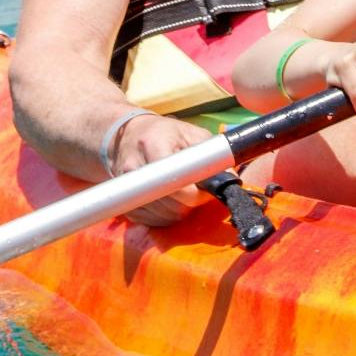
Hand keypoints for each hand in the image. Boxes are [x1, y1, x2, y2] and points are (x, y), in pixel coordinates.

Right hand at [104, 109, 220, 225]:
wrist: (127, 136)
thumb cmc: (166, 134)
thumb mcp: (191, 133)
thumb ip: (211, 153)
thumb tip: (230, 178)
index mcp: (153, 144)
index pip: (174, 181)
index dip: (195, 193)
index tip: (205, 190)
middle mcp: (134, 167)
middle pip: (170, 203)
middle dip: (190, 203)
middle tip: (197, 190)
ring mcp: (125, 187)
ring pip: (162, 215)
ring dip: (180, 211)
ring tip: (183, 193)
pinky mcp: (124, 202)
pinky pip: (151, 222)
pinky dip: (166, 217)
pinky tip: (170, 201)